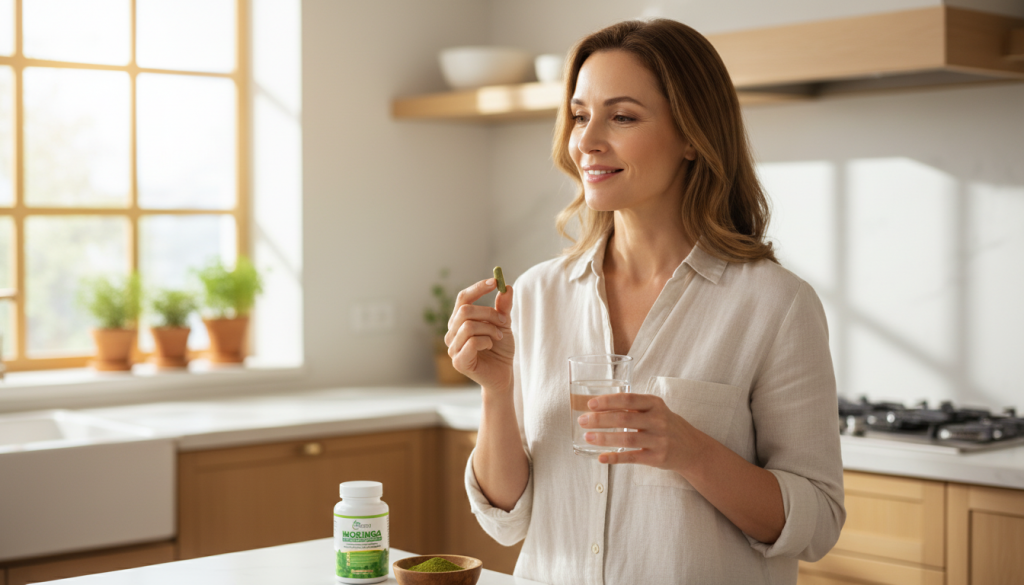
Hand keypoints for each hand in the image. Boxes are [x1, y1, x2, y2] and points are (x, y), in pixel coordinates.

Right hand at [444, 278, 514, 392]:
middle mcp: (452, 333)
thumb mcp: (504, 324)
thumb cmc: (500, 350)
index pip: (462, 298)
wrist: (503, 374)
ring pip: (469, 326)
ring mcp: (453, 348)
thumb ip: (503, 307)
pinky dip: (486, 341)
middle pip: (465, 310)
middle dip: (489, 313)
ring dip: (490, 329)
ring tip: (499, 337)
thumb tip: (507, 287)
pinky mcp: (458, 362)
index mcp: (459, 321)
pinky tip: (491, 346)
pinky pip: (472, 342)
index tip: (495, 281)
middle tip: (504, 320)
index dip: (477, 288)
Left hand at [578, 393, 704, 471]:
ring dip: (604, 438)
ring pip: (627, 439)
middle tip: (583, 421)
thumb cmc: (666, 425)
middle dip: (600, 420)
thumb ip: (633, 407)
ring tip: (587, 437)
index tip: (590, 404)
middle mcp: (658, 421)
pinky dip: (615, 458)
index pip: (628, 399)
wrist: (692, 448)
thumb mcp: (655, 410)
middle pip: (624, 419)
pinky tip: (601, 457)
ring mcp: (659, 440)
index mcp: (655, 404)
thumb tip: (598, 406)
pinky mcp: (658, 458)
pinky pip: (632, 458)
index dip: (608, 401)